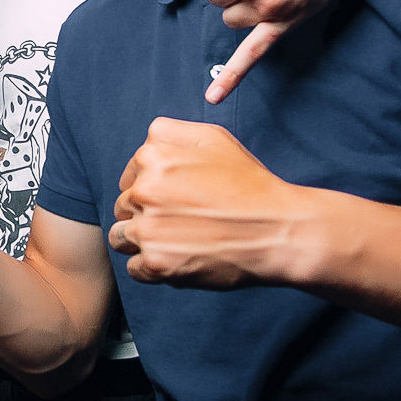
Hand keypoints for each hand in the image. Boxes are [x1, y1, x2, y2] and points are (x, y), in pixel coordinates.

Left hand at [108, 118, 313, 287]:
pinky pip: (134, 268)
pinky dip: (152, 268)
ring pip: (121, 238)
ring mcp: (147, 229)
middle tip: (182, 221)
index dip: (151, 189)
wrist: (279, 231)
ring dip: (142, 242)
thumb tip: (145, 139)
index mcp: (153, 158)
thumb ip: (171, 132)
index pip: (128, 177)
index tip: (176, 198)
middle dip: (145, 214)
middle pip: (123, 207)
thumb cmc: (249, 185)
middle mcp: (143, 191)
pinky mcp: (155, 263)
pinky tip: (180, 258)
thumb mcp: (214, 139)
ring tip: (177, 241)